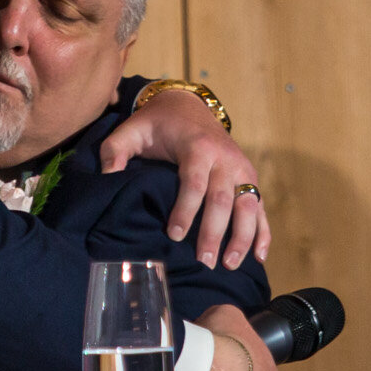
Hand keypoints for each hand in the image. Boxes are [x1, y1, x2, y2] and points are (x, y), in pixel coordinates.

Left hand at [100, 89, 270, 269]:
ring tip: (229, 265)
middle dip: (214, 232)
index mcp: (197, 147)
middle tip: (203, 261)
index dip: (185, 210)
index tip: (174, 235)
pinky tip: (259, 257)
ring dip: (242, 237)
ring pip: (248, 205)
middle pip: (223, 199)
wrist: (188, 106)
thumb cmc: (157, 124)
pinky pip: (260, 207)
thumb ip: (114, 151)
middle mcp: (225, 158)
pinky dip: (262, 232)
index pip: (194, 183)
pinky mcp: (250, 178)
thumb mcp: (131, 130)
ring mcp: (242, 169)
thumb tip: (107, 177)